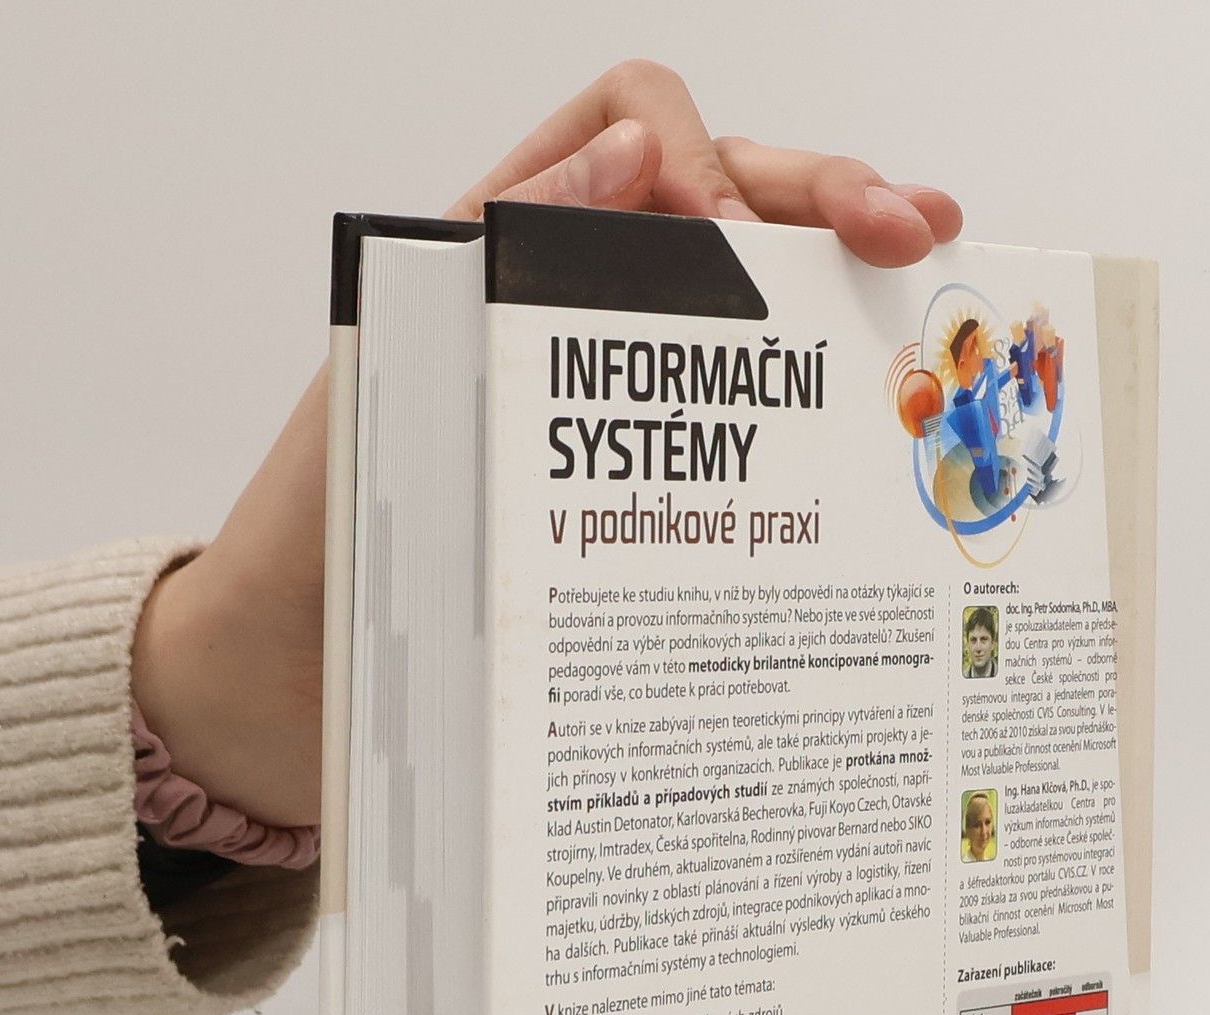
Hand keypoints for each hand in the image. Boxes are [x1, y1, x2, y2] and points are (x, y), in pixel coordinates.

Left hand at [132, 62, 963, 827]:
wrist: (285, 691)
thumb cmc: (312, 544)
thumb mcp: (390, 380)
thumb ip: (490, 258)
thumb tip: (629, 152)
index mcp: (497, 253)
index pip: (632, 127)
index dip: (703, 158)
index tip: (731, 244)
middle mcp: (569, 314)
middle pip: (726, 205)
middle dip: (827, 199)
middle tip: (911, 232)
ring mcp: (615, 407)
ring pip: (751, 316)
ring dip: (842, 293)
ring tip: (924, 285)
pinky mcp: (641, 501)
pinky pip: (738, 439)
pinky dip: (810, 418)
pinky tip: (874, 425)